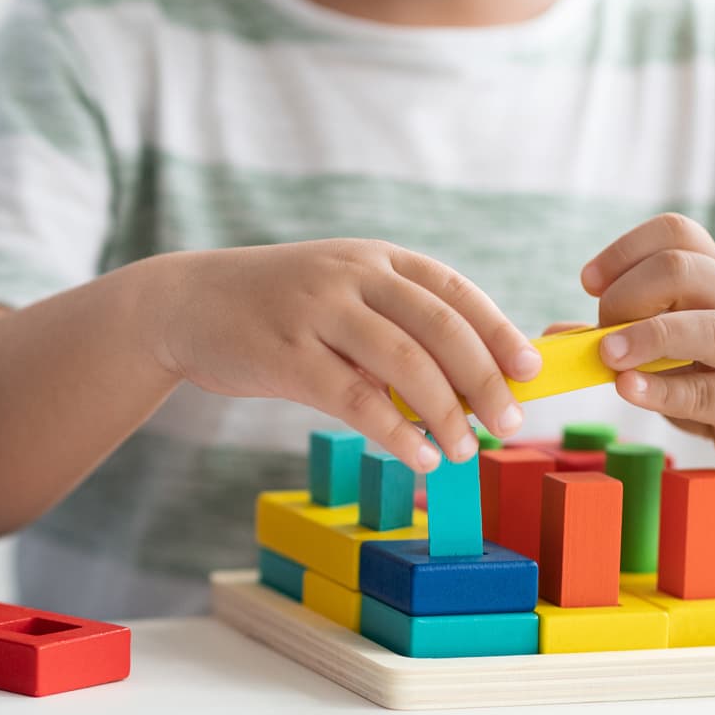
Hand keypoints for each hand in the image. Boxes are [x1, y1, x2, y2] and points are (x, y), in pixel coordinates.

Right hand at [142, 240, 541, 470]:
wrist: (184, 304)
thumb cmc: (274, 308)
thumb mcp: (337, 294)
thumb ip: (392, 326)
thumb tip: (467, 383)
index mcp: (373, 258)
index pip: (453, 290)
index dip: (498, 330)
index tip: (530, 369)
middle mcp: (350, 275)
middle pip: (439, 326)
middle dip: (484, 377)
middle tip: (511, 420)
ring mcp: (316, 312)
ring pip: (404, 362)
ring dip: (445, 411)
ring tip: (467, 448)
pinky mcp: (285, 355)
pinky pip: (355, 399)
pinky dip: (395, 432)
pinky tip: (419, 456)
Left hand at [582, 213, 714, 476]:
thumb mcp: (674, 342)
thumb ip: (618, 335)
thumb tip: (553, 336)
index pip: (674, 232)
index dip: (623, 250)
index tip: (589, 283)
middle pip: (681, 269)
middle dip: (627, 296)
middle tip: (602, 333)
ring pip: (706, 326)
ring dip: (647, 336)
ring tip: (607, 356)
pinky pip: (708, 391)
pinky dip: (662, 390)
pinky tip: (629, 389)